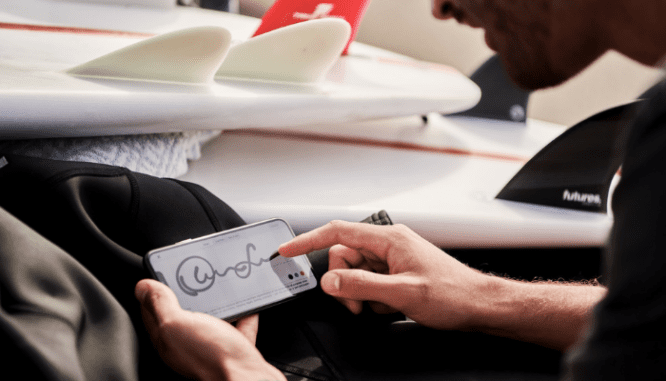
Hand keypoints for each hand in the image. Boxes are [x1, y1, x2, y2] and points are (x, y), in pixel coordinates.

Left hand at [135, 279, 285, 380]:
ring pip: (210, 320)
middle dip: (184, 294)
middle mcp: (188, 344)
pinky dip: (242, 316)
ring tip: (216, 287)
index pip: (152, 311)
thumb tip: (143, 287)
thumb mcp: (177, 323)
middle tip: (188, 275)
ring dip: (214, 303)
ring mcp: (211, 346)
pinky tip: (246, 306)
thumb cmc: (212, 357)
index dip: (153, 290)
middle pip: (181, 314)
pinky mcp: (234, 348)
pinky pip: (238, 327)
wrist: (247, 377)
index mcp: (168, 338)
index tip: (160, 272)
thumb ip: (161, 304)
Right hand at [278, 221, 494, 330]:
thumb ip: (361, 285)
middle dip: (343, 283)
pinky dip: (372, 298)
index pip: (338, 233)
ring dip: (359, 294)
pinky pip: (369, 283)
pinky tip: (391, 306)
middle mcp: (389, 244)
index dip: (308, 240)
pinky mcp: (396, 273)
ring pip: (355, 273)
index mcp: (389, 239)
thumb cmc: (453, 293)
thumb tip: (330, 280)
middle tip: (356, 305)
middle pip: (344, 258)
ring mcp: (392, 259)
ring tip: (380, 307)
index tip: (287, 250)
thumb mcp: (402, 293)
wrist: (479, 305)